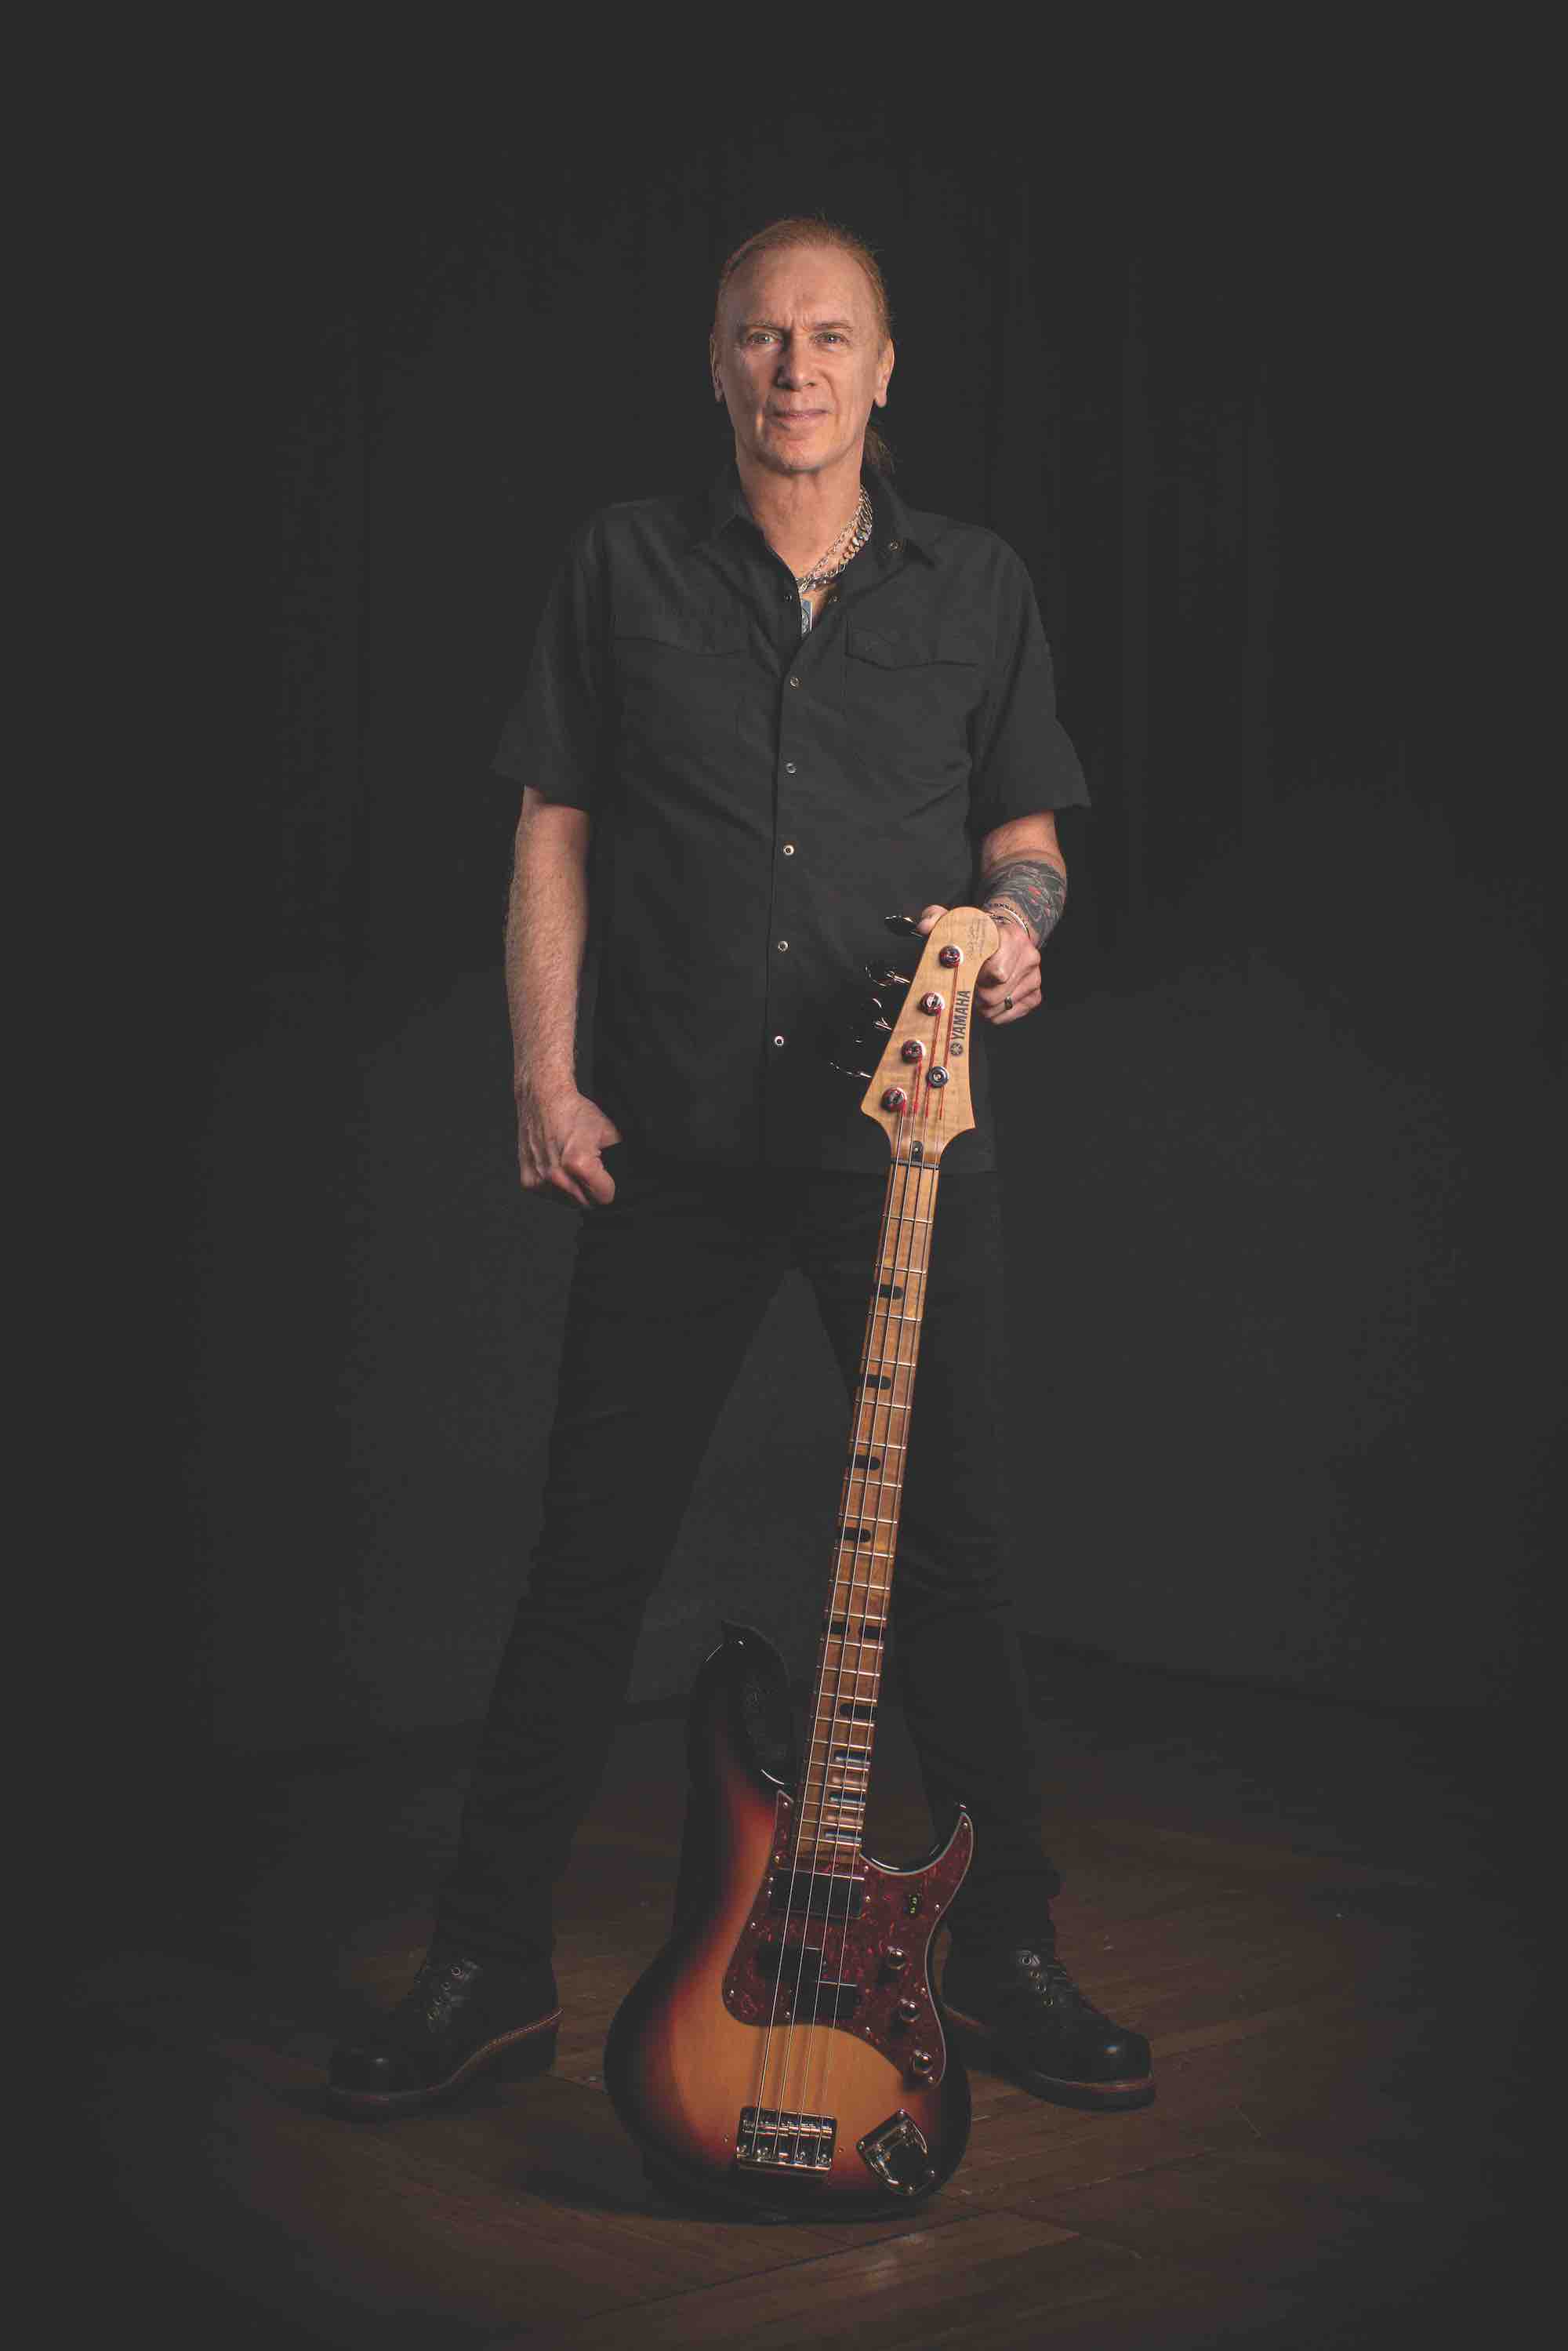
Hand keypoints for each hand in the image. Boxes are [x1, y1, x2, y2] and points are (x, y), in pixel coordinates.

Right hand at [515, 1086, 622, 1205]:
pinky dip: (557, 1187)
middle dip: (592, 1189)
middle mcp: (557, 1176)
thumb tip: (634, 1174)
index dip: (609, 1185)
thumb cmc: (574, 1112)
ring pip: (569, 1203)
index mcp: (578, 1164)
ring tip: (572, 1165)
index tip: (605, 1173)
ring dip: (574, 1190)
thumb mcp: (609, 1131)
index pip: (605, 1197)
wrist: (543, 1099)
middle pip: (586, 1203)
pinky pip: (551, 1196)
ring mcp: (541, 1180)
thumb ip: (623, 1157)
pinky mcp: (528, 1181)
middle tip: (589, 1167)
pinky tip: (559, 1166)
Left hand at [911, 904, 1040, 1025]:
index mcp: (1011, 937)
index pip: (995, 971)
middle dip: (976, 993)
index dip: (975, 977)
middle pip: (995, 993)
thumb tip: (925, 926)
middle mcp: (1028, 956)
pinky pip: (1009, 1014)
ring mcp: (1034, 977)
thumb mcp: (957, 919)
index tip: (965, 973)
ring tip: (976, 990)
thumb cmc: (980, 932)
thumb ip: (937, 918)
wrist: (1007, 935)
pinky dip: (994, 1013)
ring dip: (982, 1004)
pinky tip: (987, 999)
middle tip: (966, 985)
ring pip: (1000, 1005)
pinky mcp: (1035, 994)